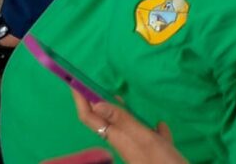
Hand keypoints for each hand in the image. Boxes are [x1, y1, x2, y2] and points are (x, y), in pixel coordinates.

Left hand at [71, 89, 187, 163]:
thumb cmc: (162, 161)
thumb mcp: (143, 138)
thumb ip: (122, 120)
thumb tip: (96, 102)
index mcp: (117, 137)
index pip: (90, 116)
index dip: (80, 98)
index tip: (73, 80)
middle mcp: (124, 142)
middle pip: (106, 120)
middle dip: (99, 103)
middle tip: (97, 86)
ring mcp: (139, 150)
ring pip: (128, 128)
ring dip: (123, 114)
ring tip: (123, 100)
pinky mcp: (156, 156)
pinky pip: (151, 139)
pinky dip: (154, 130)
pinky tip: (161, 125)